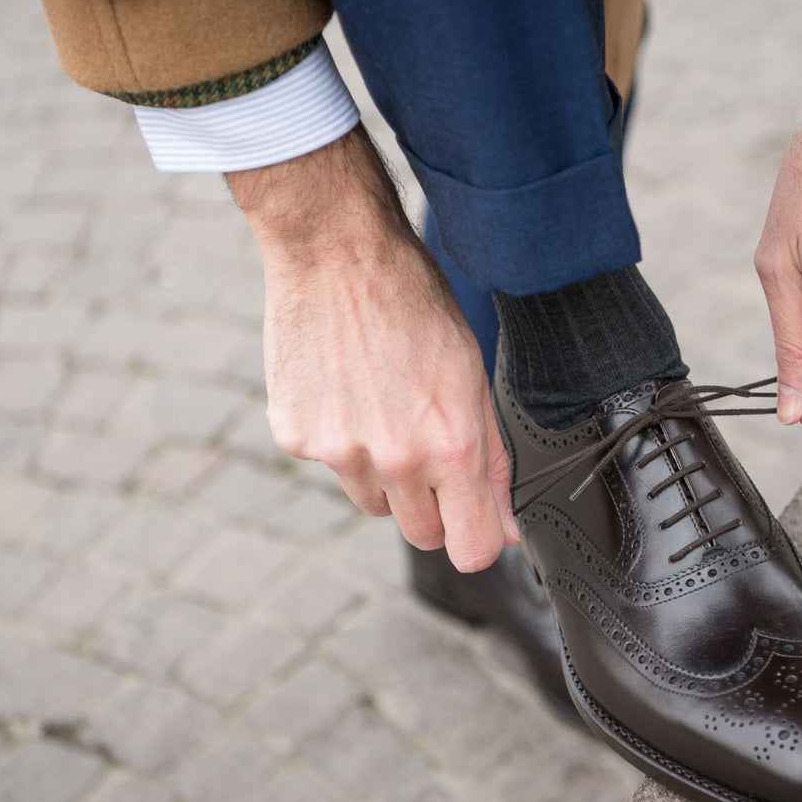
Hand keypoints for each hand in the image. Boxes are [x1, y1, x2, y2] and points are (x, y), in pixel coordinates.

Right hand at [229, 130, 518, 570]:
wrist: (336, 252)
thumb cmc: (414, 303)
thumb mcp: (473, 376)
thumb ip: (493, 460)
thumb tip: (505, 528)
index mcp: (450, 446)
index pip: (470, 549)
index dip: (478, 540)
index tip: (477, 522)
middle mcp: (394, 459)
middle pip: (420, 534)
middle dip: (433, 507)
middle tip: (429, 447)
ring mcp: (338, 451)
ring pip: (373, 501)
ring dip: (384, 473)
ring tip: (382, 403)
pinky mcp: (295, 437)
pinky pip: (328, 465)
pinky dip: (339, 439)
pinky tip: (344, 386)